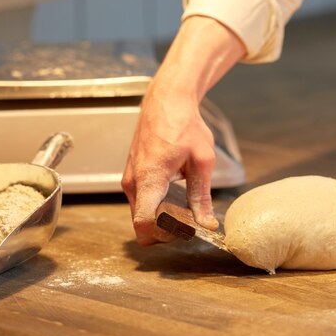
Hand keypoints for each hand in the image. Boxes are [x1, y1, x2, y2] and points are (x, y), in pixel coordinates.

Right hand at [121, 16, 245, 245]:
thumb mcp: (201, 160)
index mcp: (149, 178)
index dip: (163, 235)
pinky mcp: (131, 176)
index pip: (144, 223)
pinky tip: (175, 196)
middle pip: (141, 225)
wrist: (166, 101)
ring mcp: (129, 179)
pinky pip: (140, 202)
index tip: (184, 230)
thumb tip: (206, 223)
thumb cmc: (183, 124)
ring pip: (140, 215)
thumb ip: (201, 196)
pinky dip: (155, 207)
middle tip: (189, 221)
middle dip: (164, 230)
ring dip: (160, 218)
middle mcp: (133, 182)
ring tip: (185, 207)